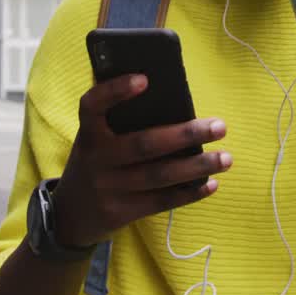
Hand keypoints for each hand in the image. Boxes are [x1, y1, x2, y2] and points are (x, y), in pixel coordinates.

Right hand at [52, 74, 231, 247]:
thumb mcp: (94, 139)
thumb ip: (118, 121)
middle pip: (144, 145)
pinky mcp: (121, 213)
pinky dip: (189, 194)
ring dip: (197, 166)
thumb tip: (168, 98)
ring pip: (159, 176)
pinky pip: (160, 201)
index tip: (145, 78)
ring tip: (226, 158)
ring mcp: (108, 188)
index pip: (93, 106)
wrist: (69, 215)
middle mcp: (96, 159)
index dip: (115, 91)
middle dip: (185, 135)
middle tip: (220, 126)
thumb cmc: (95, 162)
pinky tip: (211, 183)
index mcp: (88, 133)